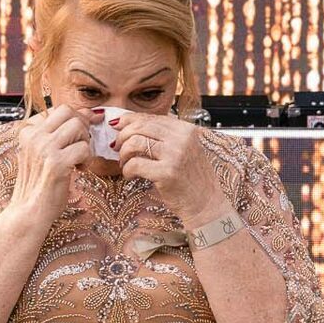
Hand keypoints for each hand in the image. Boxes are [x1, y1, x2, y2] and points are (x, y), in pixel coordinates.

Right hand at [5, 105, 90, 226]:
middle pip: (69, 112)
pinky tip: (79, 170)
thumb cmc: (40, 185)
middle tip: (81, 146)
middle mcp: (33, 136)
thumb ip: (61, 133)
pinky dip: (87, 159)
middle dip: (82, 127)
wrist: (29, 212)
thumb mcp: (45, 153)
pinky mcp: (55, 163)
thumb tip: (89, 113)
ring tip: (79, 159)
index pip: (59, 109)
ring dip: (85, 142)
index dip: (77, 118)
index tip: (85, 131)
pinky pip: (83, 148)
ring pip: (77, 126)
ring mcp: (43, 148)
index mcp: (28, 131)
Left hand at [110, 111, 228, 224]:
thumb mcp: (185, 150)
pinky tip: (130, 176)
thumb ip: (166, 137)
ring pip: (134, 143)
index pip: (151, 117)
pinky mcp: (167, 173)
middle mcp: (182, 138)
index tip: (117, 126)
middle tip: (116, 147)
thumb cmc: (192, 179)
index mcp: (186, 130)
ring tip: (124, 164)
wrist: (207, 204)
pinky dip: (127, 170)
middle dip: (122, 136)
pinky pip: (135, 164)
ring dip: (123, 154)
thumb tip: (134, 125)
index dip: (129, 120)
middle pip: (140, 126)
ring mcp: (175, 155)